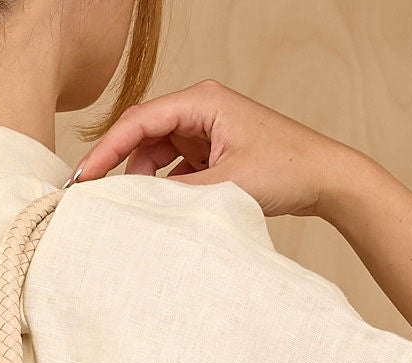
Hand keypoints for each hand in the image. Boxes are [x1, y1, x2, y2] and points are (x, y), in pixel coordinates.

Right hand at [66, 78, 373, 222]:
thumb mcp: (227, 185)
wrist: (326, 179)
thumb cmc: (288, 169)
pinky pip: (176, 169)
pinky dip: (165, 189)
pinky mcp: (214, 152)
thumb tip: (137, 205)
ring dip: (145, 182)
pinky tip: (160, 211)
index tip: (84, 178)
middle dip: (120, 167)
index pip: (139, 121)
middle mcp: (201, 109)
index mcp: (202, 101)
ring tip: (134, 212)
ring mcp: (207, 131)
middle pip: (143, 136)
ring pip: (157, 155)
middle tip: (96, 199)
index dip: (107, 150)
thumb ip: (178, 194)